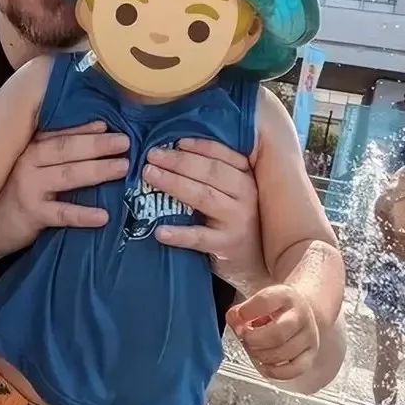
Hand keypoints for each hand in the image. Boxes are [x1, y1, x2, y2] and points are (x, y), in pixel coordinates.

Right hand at [0, 121, 128, 265]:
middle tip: (126, 142)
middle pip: (66, 150)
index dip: (83, 128)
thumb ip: (48, 156)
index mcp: (28, 149)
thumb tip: (89, 140)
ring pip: (68, 175)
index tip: (108, 123)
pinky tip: (104, 216)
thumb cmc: (10, 196)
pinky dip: (83, 215)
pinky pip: (62, 213)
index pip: (58, 134)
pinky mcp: (31, 214)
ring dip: (98, 170)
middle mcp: (27, 163)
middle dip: (98, 144)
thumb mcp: (25, 169)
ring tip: (123, 168)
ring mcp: (28, 188)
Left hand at [144, 138, 266, 289]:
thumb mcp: (233, 193)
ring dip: (174, 183)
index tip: (175, 141)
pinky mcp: (227, 245)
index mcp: (246, 177)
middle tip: (151, 155)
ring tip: (149, 175)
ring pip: (204, 197)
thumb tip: (174, 150)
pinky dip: (179, 234)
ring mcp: (238, 221)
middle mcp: (246, 195)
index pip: (223, 155)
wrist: (255, 263)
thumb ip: (214, 174)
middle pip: (210, 172)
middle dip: (178, 161)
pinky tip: (160, 231)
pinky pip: (199, 238)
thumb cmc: (235, 220)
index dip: (199, 146)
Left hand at [225, 285, 319, 381]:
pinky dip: (273, 371)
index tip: (237, 317)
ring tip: (253, 349)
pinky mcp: (310, 355)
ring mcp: (308, 337)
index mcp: (285, 296)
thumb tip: (235, 322)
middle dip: (253, 340)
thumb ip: (239, 312)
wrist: (299, 313)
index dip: (246, 312)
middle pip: (277, 334)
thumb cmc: (273, 309)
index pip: (265, 301)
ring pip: (283, 353)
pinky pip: (293, 370)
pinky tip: (263, 364)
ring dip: (260, 356)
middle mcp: (300, 316)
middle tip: (245, 339)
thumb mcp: (256, 303)